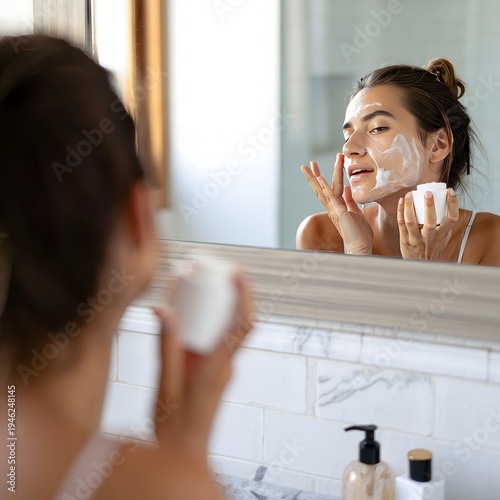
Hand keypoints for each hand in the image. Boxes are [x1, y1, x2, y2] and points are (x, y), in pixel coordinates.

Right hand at [152, 270, 252, 462]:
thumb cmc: (174, 425)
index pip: (242, 325)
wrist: (184, 451)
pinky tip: (190, 315)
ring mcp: (224, 368)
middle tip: (216, 270)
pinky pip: (219, 339)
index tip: (238, 272)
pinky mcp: (216, 370)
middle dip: (233, 292)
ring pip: (229, 329)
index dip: (245, 295)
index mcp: (216, 367)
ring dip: (221, 306)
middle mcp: (226, 365)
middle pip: (239, 320)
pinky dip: (210, 322)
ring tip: (201, 285)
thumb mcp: (164, 383)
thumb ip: (165, 345)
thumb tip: (164, 308)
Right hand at [301, 153, 373, 253]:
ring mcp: (333, 210)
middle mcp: (331, 208)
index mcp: (336, 207)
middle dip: (313, 175)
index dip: (323, 177)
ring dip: (314, 178)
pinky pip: (330, 197)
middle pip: (319, 189)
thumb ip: (350, 200)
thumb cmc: (359, 233)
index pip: (328, 188)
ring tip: (308, 167)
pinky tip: (319, 178)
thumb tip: (347, 188)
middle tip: (308, 163)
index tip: (318, 167)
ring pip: (321, 191)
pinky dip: (324, 187)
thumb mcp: (356, 211)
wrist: (360, 246)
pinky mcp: (338, 212)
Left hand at [398, 188, 459, 259]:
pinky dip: (400, 211)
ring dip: (409, 206)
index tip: (450, 192)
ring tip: (409, 194)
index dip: (453, 204)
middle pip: (431, 221)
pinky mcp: (404, 239)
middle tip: (427, 193)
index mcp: (442, 234)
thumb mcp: (443, 238)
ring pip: (411, 221)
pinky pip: (401, 223)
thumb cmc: (431, 249)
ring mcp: (415, 239)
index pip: (452, 219)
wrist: (419, 265)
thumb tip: (448, 204)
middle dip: (429, 206)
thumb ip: (445, 225)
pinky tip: (401, 201)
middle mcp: (429, 237)